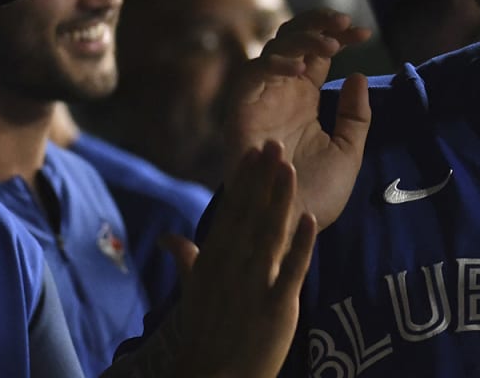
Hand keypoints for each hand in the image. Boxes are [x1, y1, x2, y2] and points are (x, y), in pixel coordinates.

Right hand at [170, 142, 316, 377]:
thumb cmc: (206, 335)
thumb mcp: (194, 294)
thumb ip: (188, 261)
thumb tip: (169, 238)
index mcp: (214, 263)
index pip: (230, 214)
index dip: (242, 182)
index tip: (252, 151)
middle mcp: (232, 269)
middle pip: (250, 216)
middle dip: (263, 179)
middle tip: (274, 143)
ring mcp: (254, 286)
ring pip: (269, 235)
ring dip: (280, 199)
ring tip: (290, 167)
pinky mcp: (277, 306)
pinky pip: (291, 270)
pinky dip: (300, 244)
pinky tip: (310, 218)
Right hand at [227, 8, 372, 228]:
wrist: (292, 227)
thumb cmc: (317, 195)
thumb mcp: (349, 151)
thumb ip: (356, 116)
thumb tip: (358, 76)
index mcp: (304, 98)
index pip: (316, 52)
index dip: (337, 34)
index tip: (365, 34)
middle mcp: (280, 93)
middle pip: (292, 38)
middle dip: (318, 23)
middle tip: (346, 24)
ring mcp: (260, 100)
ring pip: (273, 48)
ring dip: (302, 39)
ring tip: (332, 45)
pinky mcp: (241, 112)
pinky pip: (251, 74)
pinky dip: (275, 63)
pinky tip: (301, 67)